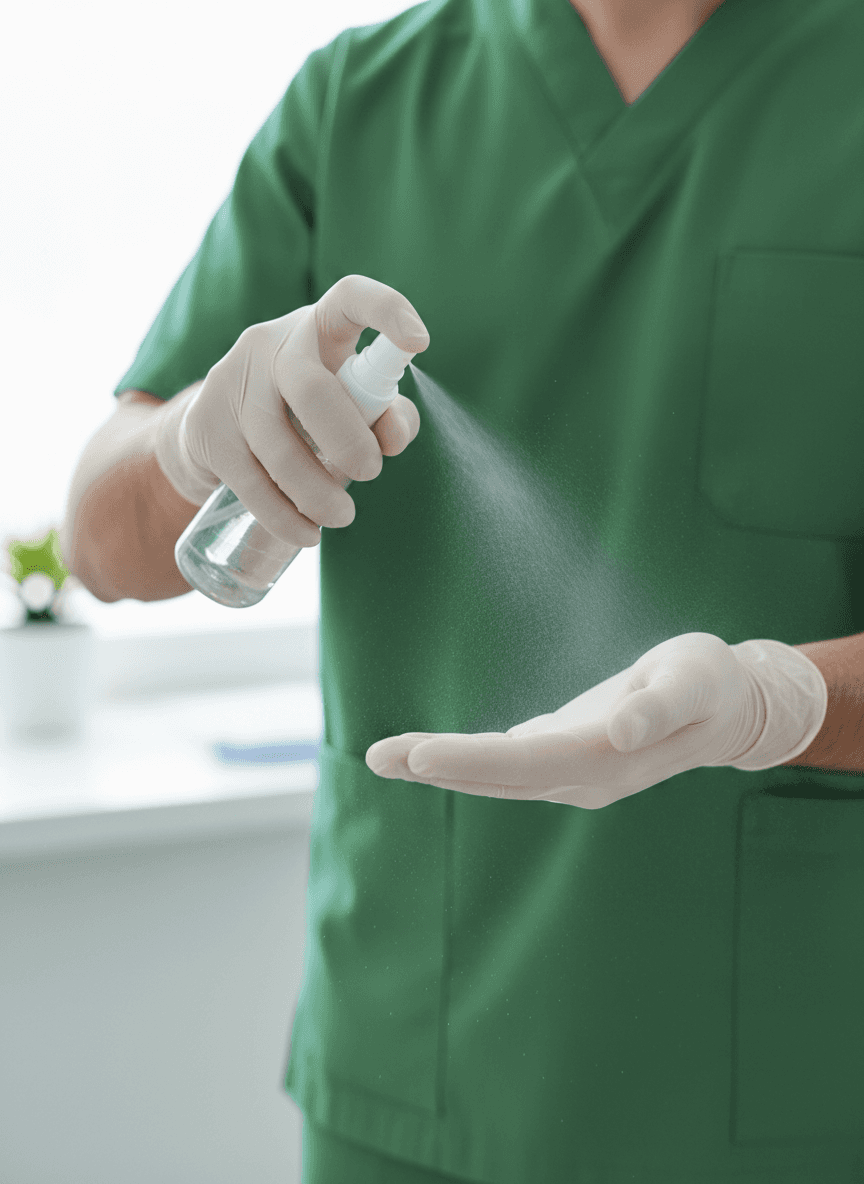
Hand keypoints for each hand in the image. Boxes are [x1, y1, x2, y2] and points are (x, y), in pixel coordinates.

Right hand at [153, 274, 428, 546]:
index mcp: (318, 327)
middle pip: (311, 387)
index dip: (386, 311)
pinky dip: (282, 516)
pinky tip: (305, 534)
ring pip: (277, 445)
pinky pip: (249, 480)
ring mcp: (231, 382)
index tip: (419, 343)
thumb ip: (387, 417)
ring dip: (316, 492)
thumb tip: (393, 437)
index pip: (350, 296)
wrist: (217, 429)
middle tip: (369, 474)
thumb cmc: (307, 413)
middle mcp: (270, 343)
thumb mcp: (351, 405)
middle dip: (347, 440)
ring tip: (341, 517)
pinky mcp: (206, 427)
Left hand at [365, 632, 827, 808]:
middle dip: (435, 766)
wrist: (727, 708)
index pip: (523, 764)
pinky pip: (504, 763)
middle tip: (374, 755)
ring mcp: (570, 772)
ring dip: (439, 767)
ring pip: (494, 776)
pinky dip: (463, 761)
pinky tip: (427, 758)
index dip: (470, 761)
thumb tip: (620, 732)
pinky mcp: (564, 756)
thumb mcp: (693, 682)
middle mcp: (580, 777)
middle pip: (496, 777)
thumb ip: (658, 707)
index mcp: (604, 760)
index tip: (418, 755)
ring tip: (383, 756)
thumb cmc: (709, 684)